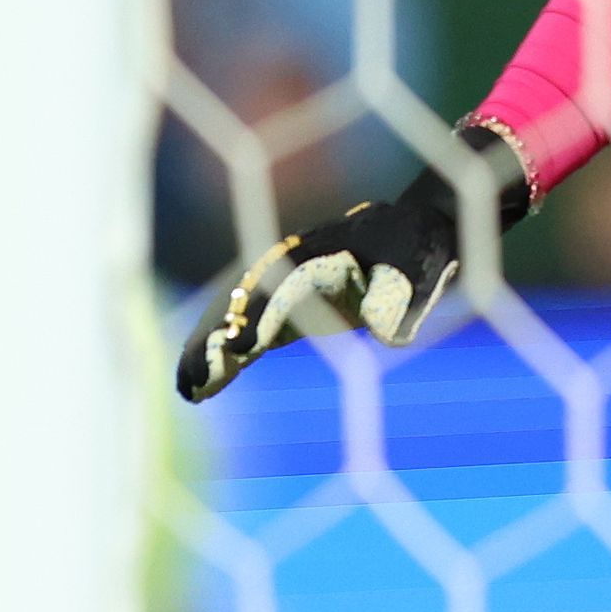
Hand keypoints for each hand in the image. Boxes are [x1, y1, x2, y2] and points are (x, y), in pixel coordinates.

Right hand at [174, 132, 526, 404]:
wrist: (417, 223)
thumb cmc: (420, 247)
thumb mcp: (422, 268)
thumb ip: (404, 299)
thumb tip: (388, 334)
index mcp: (326, 253)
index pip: (283, 288)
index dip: (259, 318)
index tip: (236, 348)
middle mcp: (295, 263)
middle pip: (243, 298)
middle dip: (216, 336)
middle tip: (193, 379)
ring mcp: (286, 279)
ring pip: (235, 309)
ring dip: (209, 344)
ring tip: (188, 387)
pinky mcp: (288, 298)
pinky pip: (247, 322)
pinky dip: (223, 346)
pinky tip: (208, 380)